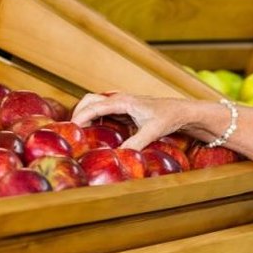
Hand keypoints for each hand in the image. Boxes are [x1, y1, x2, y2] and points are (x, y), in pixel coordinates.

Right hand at [70, 92, 190, 149]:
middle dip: (78, 112)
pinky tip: (93, 131)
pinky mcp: (125, 110)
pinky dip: (95, 118)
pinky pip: (104, 111)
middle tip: (71, 130)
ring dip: (85, 114)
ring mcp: (122, 103)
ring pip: (96, 104)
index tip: (71, 128)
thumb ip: (136, 142)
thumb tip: (120, 153)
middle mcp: (120, 99)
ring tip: (78, 132)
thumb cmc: (168, 118)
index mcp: (123, 101)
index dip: (80, 116)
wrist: (181, 112)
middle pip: (90, 100)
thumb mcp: (152, 131)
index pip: (94, 106)